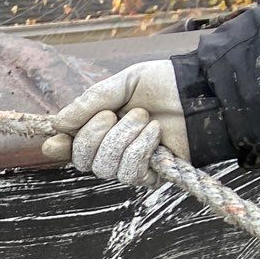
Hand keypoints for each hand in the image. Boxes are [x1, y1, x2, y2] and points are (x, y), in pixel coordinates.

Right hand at [41, 60, 189, 186]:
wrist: (201, 94)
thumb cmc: (164, 85)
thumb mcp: (123, 83)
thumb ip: (90, 101)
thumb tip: (58, 125)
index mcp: (96, 127)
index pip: (65, 147)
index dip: (58, 146)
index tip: (58, 139)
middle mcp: (106, 149)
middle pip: (80, 159)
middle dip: (95, 134)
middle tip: (117, 113)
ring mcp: (126, 164)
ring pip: (103, 167)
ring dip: (122, 139)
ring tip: (143, 119)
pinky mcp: (147, 175)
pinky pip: (128, 172)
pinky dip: (140, 149)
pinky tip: (154, 133)